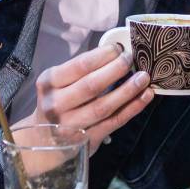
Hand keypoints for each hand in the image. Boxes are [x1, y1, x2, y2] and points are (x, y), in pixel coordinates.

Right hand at [14, 44, 154, 153]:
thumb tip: (116, 53)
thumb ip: (81, 71)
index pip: (80, 66)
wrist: (45, 139)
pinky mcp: (86, 140)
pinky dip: (132, 108)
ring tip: (144, 78)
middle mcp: (56, 104)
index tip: (119, 48)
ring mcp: (71, 125)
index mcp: (49, 83)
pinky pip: (114, 122)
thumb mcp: (58, 83)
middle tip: (131, 59)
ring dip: (128, 90)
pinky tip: (145, 96)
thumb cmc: (58, 102)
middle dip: (116, 69)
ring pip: (104, 106)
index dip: (103, 55)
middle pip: (92, 85)